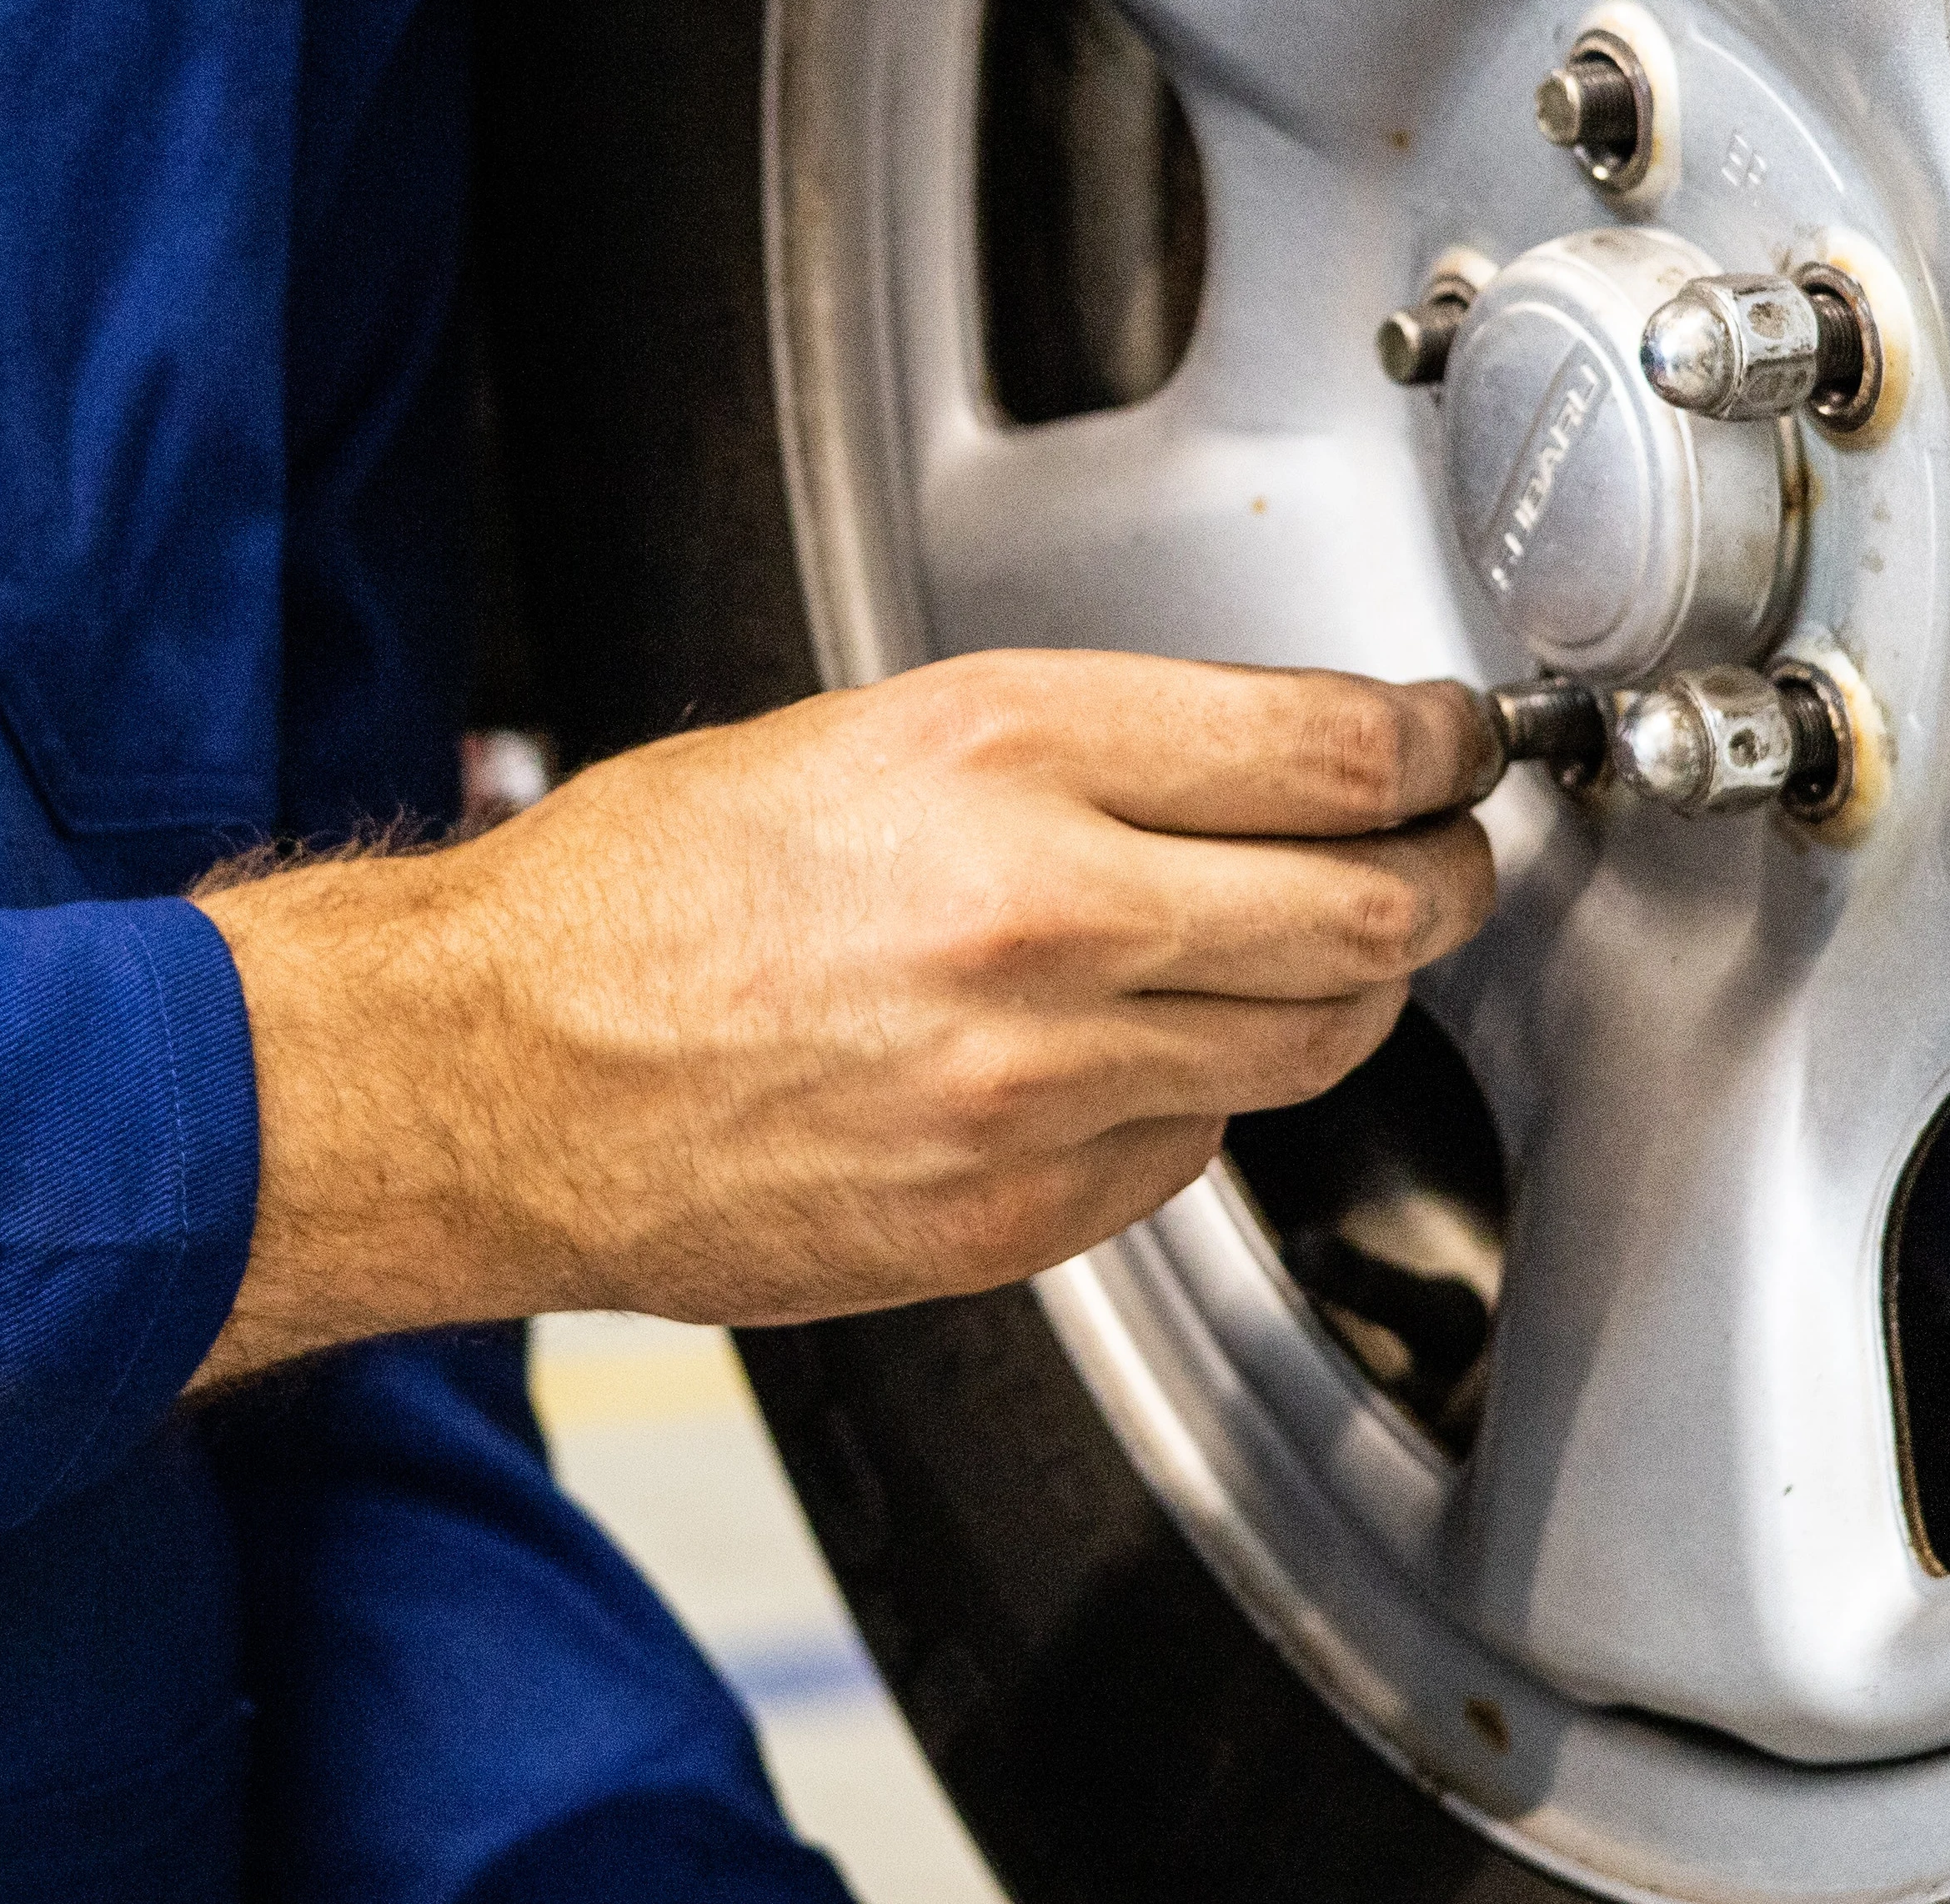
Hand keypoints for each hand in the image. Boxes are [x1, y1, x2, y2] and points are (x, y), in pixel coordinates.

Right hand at [186, 651, 1502, 1388]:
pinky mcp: (1019, 1216)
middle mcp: (1043, 916)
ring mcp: (1039, 1085)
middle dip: (1445, 874)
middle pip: (1369, 907)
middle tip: (1452, 852)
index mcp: (1001, 752)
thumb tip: (1257, 761)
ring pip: (1310, 1041)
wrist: (496, 1073)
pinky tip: (1152, 1052)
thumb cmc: (637, 897)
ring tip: (1334, 949)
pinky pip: (1195, 1146)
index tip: (1453, 743)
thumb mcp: (864, 733)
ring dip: (1352, 990)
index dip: (1435, 745)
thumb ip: (1077, 750)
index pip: (1330, 748)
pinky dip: (1206, 1094)